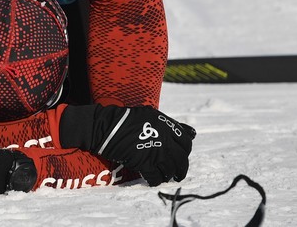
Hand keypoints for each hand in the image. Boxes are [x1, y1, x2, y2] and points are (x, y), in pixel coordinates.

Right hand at [60, 105, 195, 185]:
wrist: (105, 127)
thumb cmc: (125, 119)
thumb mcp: (150, 114)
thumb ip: (169, 124)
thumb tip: (191, 133)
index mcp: (166, 127)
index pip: (186, 142)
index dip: (185, 150)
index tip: (180, 154)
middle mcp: (164, 140)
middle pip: (181, 159)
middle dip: (181, 168)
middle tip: (177, 172)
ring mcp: (155, 153)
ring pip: (170, 170)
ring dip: (169, 175)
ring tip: (165, 176)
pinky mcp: (144, 164)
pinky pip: (156, 178)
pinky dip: (155, 181)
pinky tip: (152, 180)